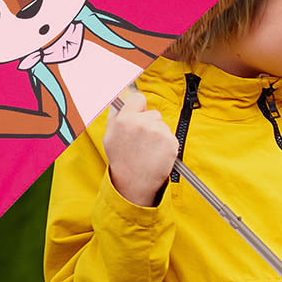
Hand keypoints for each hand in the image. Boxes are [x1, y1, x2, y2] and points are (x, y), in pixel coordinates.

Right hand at [103, 89, 176, 205]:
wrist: (134, 182)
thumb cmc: (122, 160)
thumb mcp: (110, 135)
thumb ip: (116, 115)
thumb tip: (122, 99)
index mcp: (124, 119)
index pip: (139, 98)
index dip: (140, 108)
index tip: (140, 116)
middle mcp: (141, 122)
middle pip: (154, 114)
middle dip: (151, 124)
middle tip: (143, 142)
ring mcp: (157, 132)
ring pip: (164, 127)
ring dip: (160, 136)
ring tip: (149, 151)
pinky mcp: (170, 142)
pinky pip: (171, 138)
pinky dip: (168, 146)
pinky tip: (157, 155)